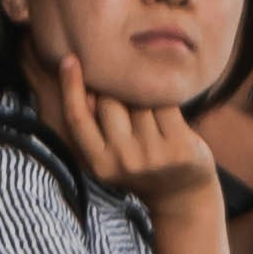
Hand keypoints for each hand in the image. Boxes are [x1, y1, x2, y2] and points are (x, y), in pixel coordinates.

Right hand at [42, 51, 217, 220]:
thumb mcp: (109, 155)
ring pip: (140, 100)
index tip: (70, 59)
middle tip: (129, 92)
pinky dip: (167, 98)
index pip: (77, 118)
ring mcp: (152, 155)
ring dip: (144, 93)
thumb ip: (94, 126)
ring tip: (151, 105)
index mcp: (98, 164)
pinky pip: (167, 104)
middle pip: (110, 102)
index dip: (70, 87)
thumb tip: (84, 82)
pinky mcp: (179, 147)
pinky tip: (170, 100)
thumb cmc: (139, 163)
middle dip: (118, 90)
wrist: (182, 194)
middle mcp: (123, 161)